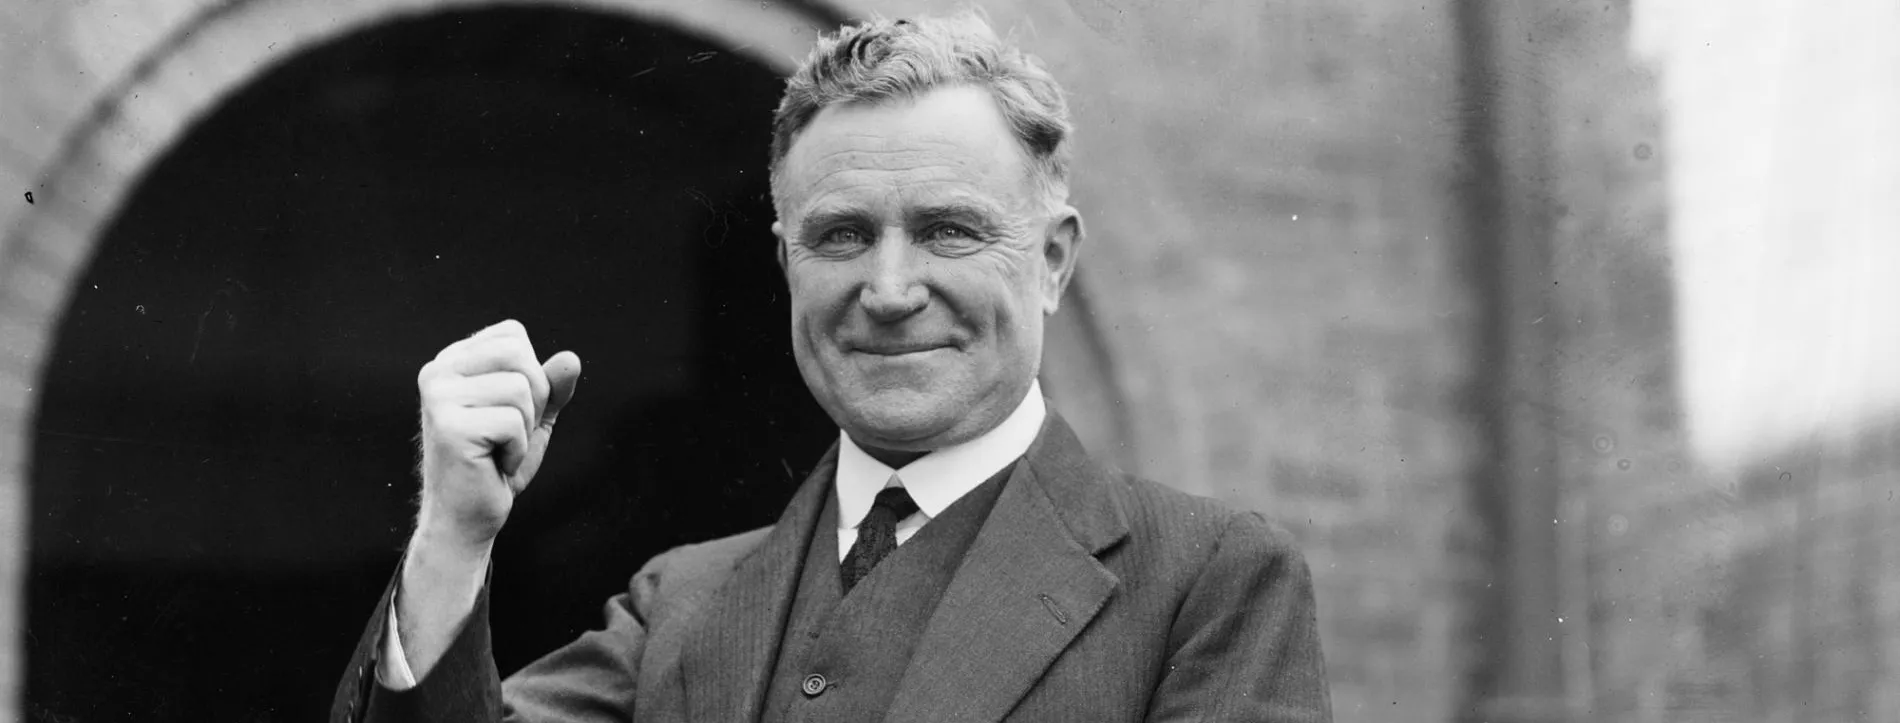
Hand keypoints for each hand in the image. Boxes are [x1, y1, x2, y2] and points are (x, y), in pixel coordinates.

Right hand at [414, 319, 580, 550]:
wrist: (467, 519)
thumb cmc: (497, 467)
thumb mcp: (533, 418)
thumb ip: (552, 387)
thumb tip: (572, 359)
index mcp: (452, 362)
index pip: (513, 334)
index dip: (532, 374)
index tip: (511, 412)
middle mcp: (437, 372)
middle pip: (518, 353)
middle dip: (534, 398)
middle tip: (510, 434)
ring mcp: (438, 397)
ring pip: (520, 388)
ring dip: (525, 428)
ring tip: (500, 450)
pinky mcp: (448, 426)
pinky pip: (513, 422)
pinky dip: (517, 450)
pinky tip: (495, 466)